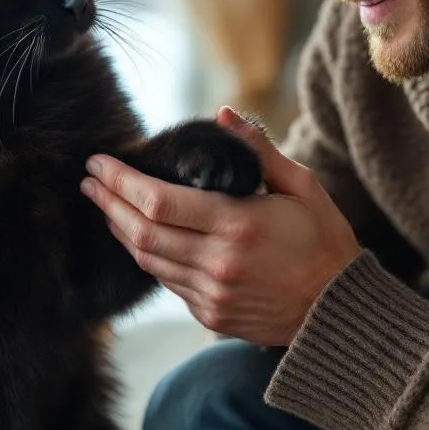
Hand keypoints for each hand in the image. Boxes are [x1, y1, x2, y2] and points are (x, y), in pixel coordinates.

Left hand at [81, 107, 359, 345]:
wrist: (339, 311)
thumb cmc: (324, 241)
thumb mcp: (302, 186)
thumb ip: (258, 150)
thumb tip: (224, 114)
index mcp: (238, 224)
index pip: (158, 201)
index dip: (121, 181)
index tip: (100, 163)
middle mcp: (218, 263)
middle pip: (142, 232)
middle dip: (109, 203)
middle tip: (89, 181)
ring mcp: (212, 294)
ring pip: (148, 261)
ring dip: (122, 231)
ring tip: (105, 206)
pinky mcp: (211, 316)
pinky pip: (168, 283)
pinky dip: (150, 257)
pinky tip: (141, 237)